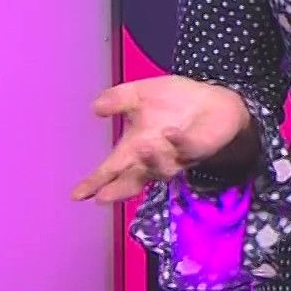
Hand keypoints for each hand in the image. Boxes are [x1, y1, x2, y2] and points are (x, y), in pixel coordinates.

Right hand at [70, 75, 253, 203]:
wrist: (213, 100)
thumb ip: (120, 99)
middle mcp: (154, 158)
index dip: (95, 183)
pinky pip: (188, 149)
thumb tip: (96, 107)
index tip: (77, 195)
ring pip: (161, 168)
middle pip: (133, 180)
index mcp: (135, 148)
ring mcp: (177, 157)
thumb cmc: (174, 102)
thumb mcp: (142, 94)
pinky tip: (170, 133)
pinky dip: (178, 142)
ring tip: (142, 146)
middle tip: (103, 196)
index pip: (111, 170)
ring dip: (151, 160)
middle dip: (119, 188)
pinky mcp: (199, 148)